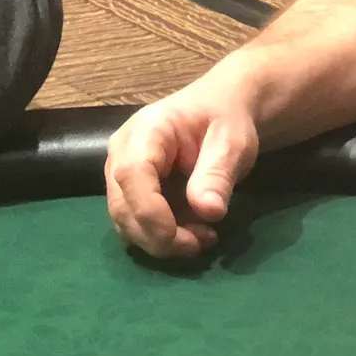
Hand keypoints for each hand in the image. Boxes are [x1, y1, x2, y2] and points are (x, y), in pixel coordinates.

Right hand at [104, 70, 261, 257]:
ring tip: (204, 239)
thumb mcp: (233, 141)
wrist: (222, 110)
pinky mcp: (131, 192)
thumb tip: (208, 211)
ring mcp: (121, 174)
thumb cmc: (225, 119)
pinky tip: (195, 235)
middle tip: (202, 244)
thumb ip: (218, 172)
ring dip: (161, 240)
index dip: (150, 211)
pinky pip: (136, 222)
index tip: (179, 237)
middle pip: (122, 205)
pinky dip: (162, 237)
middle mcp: (122, 152)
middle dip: (158, 235)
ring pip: (126, 220)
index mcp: (146, 130)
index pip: (132, 174)